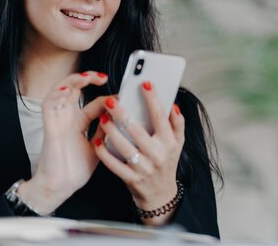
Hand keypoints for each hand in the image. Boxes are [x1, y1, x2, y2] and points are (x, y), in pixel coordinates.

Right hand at [17, 71, 109, 214]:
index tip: (122, 95)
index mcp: (78, 123)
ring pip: (60, 91)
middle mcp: (67, 118)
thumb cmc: (75, 170)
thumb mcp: (97, 147)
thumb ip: (105, 131)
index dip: (107, 97)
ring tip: (87, 77)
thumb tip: (121, 117)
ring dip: (73, 81)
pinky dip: (55, 95)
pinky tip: (66, 90)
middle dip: (87, 79)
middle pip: (74, 89)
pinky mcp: (49, 127)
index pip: (93, 103)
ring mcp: (58, 121)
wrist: (60, 188)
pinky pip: (48, 105)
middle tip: (103, 76)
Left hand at [94, 81, 184, 225]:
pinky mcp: (130, 178)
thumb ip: (177, 123)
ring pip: (123, 146)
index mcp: (169, 142)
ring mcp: (143, 168)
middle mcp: (157, 154)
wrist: (160, 194)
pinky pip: (113, 164)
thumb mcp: (178, 143)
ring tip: (103, 117)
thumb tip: (172, 104)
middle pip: (137, 129)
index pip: (161, 116)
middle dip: (122, 113)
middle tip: (111, 101)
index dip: (153, 99)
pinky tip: (98, 140)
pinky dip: (104, 151)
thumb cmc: (167, 162)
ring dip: (111, 130)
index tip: (144, 83)